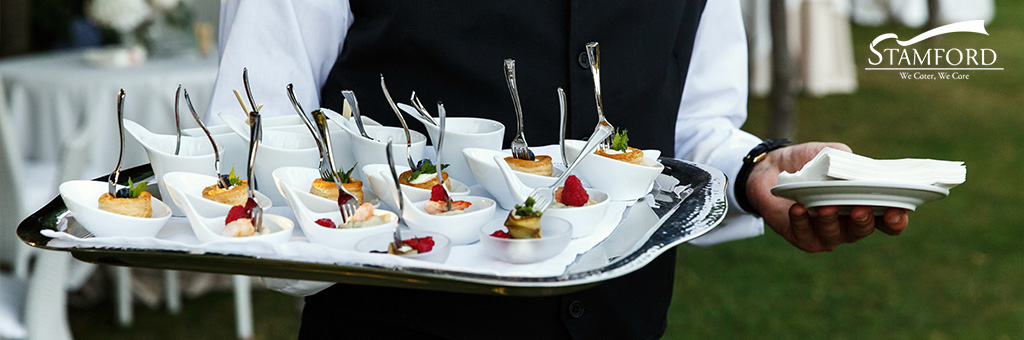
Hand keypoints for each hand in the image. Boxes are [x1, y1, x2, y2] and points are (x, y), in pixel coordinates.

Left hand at [745, 142, 909, 251]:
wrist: (771, 166)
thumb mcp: (831, 154)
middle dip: (864, 221)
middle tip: (860, 208)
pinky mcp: (799, 235)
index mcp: (862, 204)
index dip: (896, 220)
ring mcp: (823, 232)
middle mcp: (847, 223)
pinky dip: (801, 222)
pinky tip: (798, 208)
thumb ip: (849, 161)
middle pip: (862, 230)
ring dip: (831, 221)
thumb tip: (860, 170)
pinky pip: (803, 234)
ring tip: (826, 207)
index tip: (898, 211)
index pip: (886, 220)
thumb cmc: (809, 162)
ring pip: (834, 235)